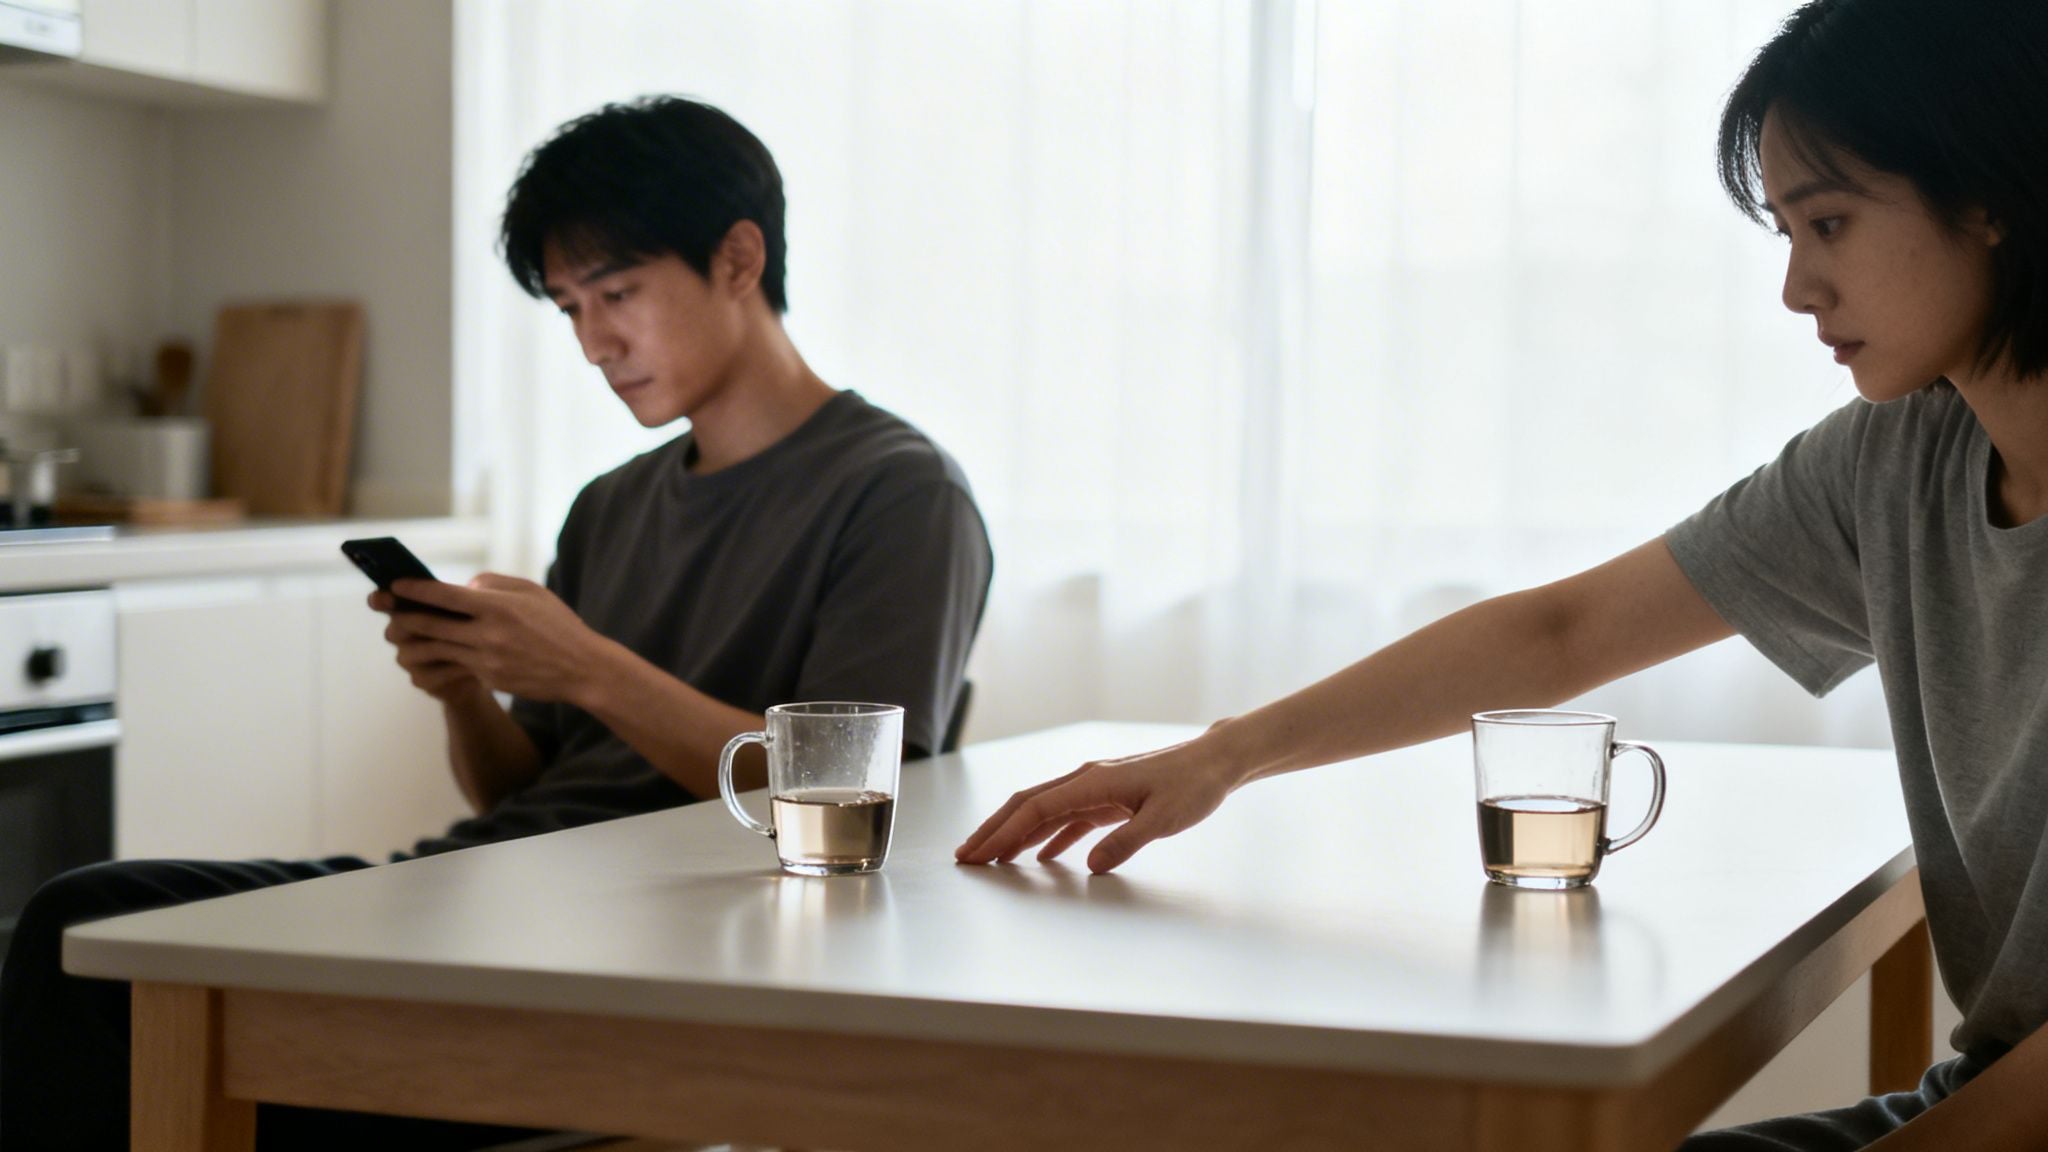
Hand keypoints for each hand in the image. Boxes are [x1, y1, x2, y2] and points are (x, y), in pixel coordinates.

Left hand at [380, 574, 615, 703]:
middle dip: (401, 615)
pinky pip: (457, 664)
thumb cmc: (558, 625)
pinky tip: (430, 650)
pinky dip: (441, 656)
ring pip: (437, 648)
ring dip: (413, 640)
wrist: (582, 670)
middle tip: (382, 608)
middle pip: (430, 624)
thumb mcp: (532, 592)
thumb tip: (462, 589)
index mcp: (498, 607)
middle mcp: (488, 635)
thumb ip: (493, 585)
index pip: (444, 596)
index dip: (414, 589)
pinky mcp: (489, 679)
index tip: (394, 585)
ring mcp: (487, 660)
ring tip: (398, 633)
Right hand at [954, 735, 1245, 872]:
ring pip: (1043, 812)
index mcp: (1093, 782)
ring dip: (1015, 834)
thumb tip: (1090, 866)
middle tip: (966, 857)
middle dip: (994, 830)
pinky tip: (1039, 858)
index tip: (979, 853)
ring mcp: (1095, 789)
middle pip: (1027, 805)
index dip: (1003, 831)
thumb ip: (1126, 841)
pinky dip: (1047, 837)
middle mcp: (1086, 781)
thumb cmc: (1193, 786)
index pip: (1035, 808)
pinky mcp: (1107, 799)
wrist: (1214, 762)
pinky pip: (1067, 819)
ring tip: (990, 858)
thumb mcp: (1164, 819)